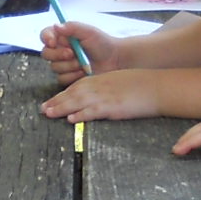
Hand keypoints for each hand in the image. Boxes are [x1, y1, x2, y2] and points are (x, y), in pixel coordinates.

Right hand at [38, 21, 123, 85]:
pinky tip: (84, 72)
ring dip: (69, 65)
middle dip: (59, 54)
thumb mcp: (89, 32)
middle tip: (72, 53)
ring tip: (84, 63)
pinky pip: (62, 78)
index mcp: (63, 36)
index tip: (52, 41)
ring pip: (54, 67)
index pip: (45, 35)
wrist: (114, 61)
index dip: (46, 38)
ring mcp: (64, 64)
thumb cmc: (103, 43)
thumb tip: (56, 25)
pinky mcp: (68, 76)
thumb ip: (72, 27)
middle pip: (46, 53)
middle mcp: (60, 50)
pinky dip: (73, 75)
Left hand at [42, 69, 161, 121]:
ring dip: (62, 108)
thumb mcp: (119, 82)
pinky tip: (72, 120)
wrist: (157, 87)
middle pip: (73, 94)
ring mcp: (105, 96)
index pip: (77, 87)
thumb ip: (105, 89)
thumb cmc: (141, 85)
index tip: (50, 101)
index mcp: (101, 79)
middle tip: (42, 109)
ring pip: (78, 101)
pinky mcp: (113, 106)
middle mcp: (100, 86)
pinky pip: (94, 111)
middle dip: (56, 101)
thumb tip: (95, 100)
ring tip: (49, 114)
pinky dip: (82, 115)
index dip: (62, 95)